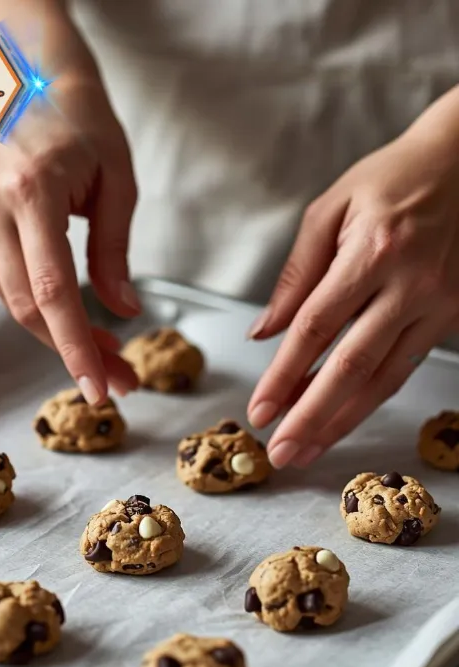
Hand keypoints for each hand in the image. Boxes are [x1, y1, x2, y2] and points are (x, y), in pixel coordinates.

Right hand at [0, 70, 138, 403]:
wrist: (28, 81)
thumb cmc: (83, 124)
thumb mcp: (118, 182)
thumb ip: (116, 253)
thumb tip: (122, 313)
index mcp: (32, 191)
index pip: (51, 289)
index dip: (75, 346)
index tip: (98, 387)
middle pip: (28, 307)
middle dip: (75, 351)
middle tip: (119, 378)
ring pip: (13, 302)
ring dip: (59, 335)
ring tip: (106, 353)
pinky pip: (3, 283)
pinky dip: (38, 307)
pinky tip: (70, 316)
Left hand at [247, 88, 458, 467]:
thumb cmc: (391, 180)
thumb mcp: (331, 210)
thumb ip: (295, 275)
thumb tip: (264, 331)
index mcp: (372, 250)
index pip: (315, 328)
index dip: (284, 375)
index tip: (260, 410)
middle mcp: (410, 283)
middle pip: (352, 366)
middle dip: (311, 417)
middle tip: (281, 453)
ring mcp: (437, 303)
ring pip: (384, 379)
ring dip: (342, 421)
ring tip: (308, 451)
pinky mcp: (452, 315)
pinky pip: (405, 368)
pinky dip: (370, 400)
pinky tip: (344, 420)